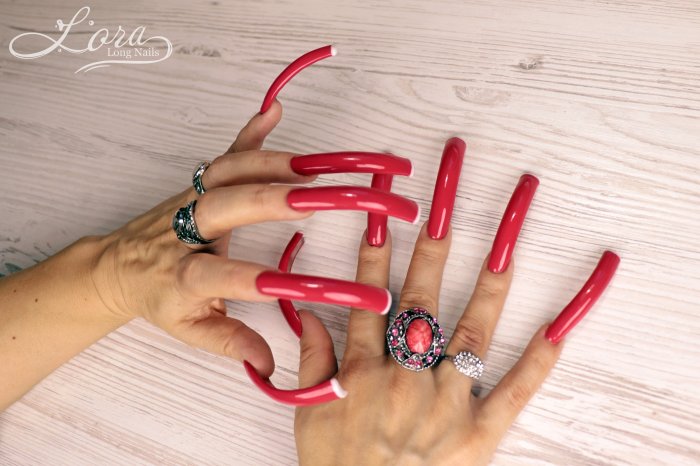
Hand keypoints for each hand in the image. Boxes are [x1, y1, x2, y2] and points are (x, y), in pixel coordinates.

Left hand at [89, 101, 316, 374]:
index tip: (292, 284)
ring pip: (225, 173)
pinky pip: (224, 154)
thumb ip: (229, 342)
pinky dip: (249, 132)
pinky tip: (272, 112)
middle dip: (267, 199)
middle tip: (313, 196)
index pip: (218, 276)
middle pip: (222, 207)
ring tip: (311, 166)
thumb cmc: (158, 297)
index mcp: (183, 274)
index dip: (252, 280)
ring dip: (269, 164)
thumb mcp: (189, 328)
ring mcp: (191, 200)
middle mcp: (185, 230)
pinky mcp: (197, 183)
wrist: (119, 264)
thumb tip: (268, 364)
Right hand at [292, 141, 618, 463]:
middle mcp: (406, 378)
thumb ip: (312, 362)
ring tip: (512, 224)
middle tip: (450, 186)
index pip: (370, 296)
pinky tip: (567, 317)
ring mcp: (447, 402)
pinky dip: (542, 353)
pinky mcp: (481, 433)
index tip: (384, 205)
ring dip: (493, 273)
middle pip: (422, 296)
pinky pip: (515, 389)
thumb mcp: (308, 418)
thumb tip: (310, 312)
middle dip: (434, 236)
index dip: (376, 249)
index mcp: (361, 374)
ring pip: (473, 328)